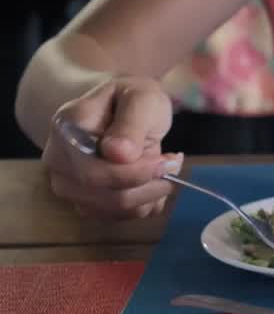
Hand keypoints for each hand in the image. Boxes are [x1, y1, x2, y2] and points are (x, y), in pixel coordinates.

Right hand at [42, 76, 181, 220]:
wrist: (118, 109)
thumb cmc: (129, 99)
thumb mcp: (140, 97)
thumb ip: (130, 123)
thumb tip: (118, 154)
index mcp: (65, 132)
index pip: (93, 172)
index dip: (136, 174)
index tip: (170, 160)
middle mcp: (59, 165)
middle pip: (107, 197)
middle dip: (151, 183)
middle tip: (174, 161)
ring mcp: (70, 187)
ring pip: (118, 210)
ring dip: (153, 192)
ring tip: (165, 165)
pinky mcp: (89, 203)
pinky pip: (125, 216)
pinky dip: (148, 200)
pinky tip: (154, 178)